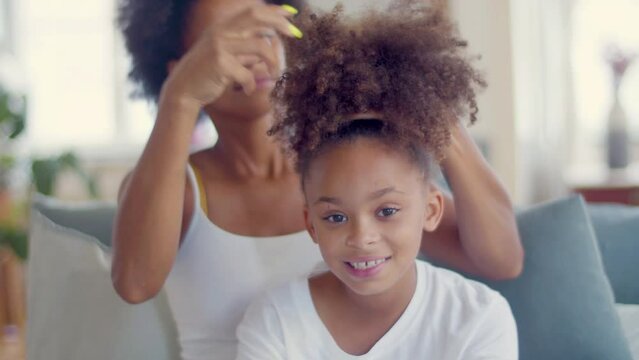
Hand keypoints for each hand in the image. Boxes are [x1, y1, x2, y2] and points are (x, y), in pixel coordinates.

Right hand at [161, 4, 299, 109]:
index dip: (274, 11)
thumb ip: (246, 46)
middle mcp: (221, 31)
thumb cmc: (209, 73)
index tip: (292, 14)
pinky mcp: (220, 63)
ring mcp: (220, 45)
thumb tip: (270, 38)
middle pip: (257, 18)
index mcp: (223, 27)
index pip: (252, 11)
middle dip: (279, 23)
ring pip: (260, 47)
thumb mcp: (228, 54)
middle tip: (296, 33)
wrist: (183, 89)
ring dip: (273, 62)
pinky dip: (250, 84)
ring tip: (275, 74)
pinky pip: (247, 73)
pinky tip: (246, 91)